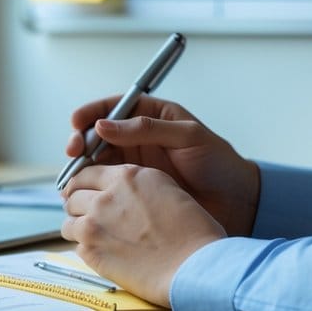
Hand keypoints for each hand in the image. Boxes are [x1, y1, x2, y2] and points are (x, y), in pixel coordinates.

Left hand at [60, 164, 224, 306]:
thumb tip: (118, 189)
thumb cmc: (192, 230)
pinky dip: (86, 248)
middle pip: (72, 195)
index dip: (84, 184)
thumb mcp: (166, 188)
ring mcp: (94, 225)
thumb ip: (136, 184)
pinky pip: (76, 246)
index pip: (86, 173)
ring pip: (68, 221)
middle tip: (87, 214)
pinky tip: (104, 253)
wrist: (194, 266)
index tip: (85, 192)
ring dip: (78, 226)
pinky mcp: (91, 252)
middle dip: (77, 204)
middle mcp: (105, 197)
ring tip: (94, 236)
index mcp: (125, 177)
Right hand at [64, 95, 259, 235]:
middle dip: (81, 141)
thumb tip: (105, 125)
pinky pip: (105, 185)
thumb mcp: (189, 137)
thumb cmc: (219, 163)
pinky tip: (84, 193)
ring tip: (74, 175)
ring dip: (82, 166)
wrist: (238, 202)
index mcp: (151, 117)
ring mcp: (134, 166)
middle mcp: (137, 139)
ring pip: (96, 161)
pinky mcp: (134, 191)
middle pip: (97, 135)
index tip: (77, 122)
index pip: (113, 108)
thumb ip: (148, 129)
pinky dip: (91, 187)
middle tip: (74, 152)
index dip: (91, 113)